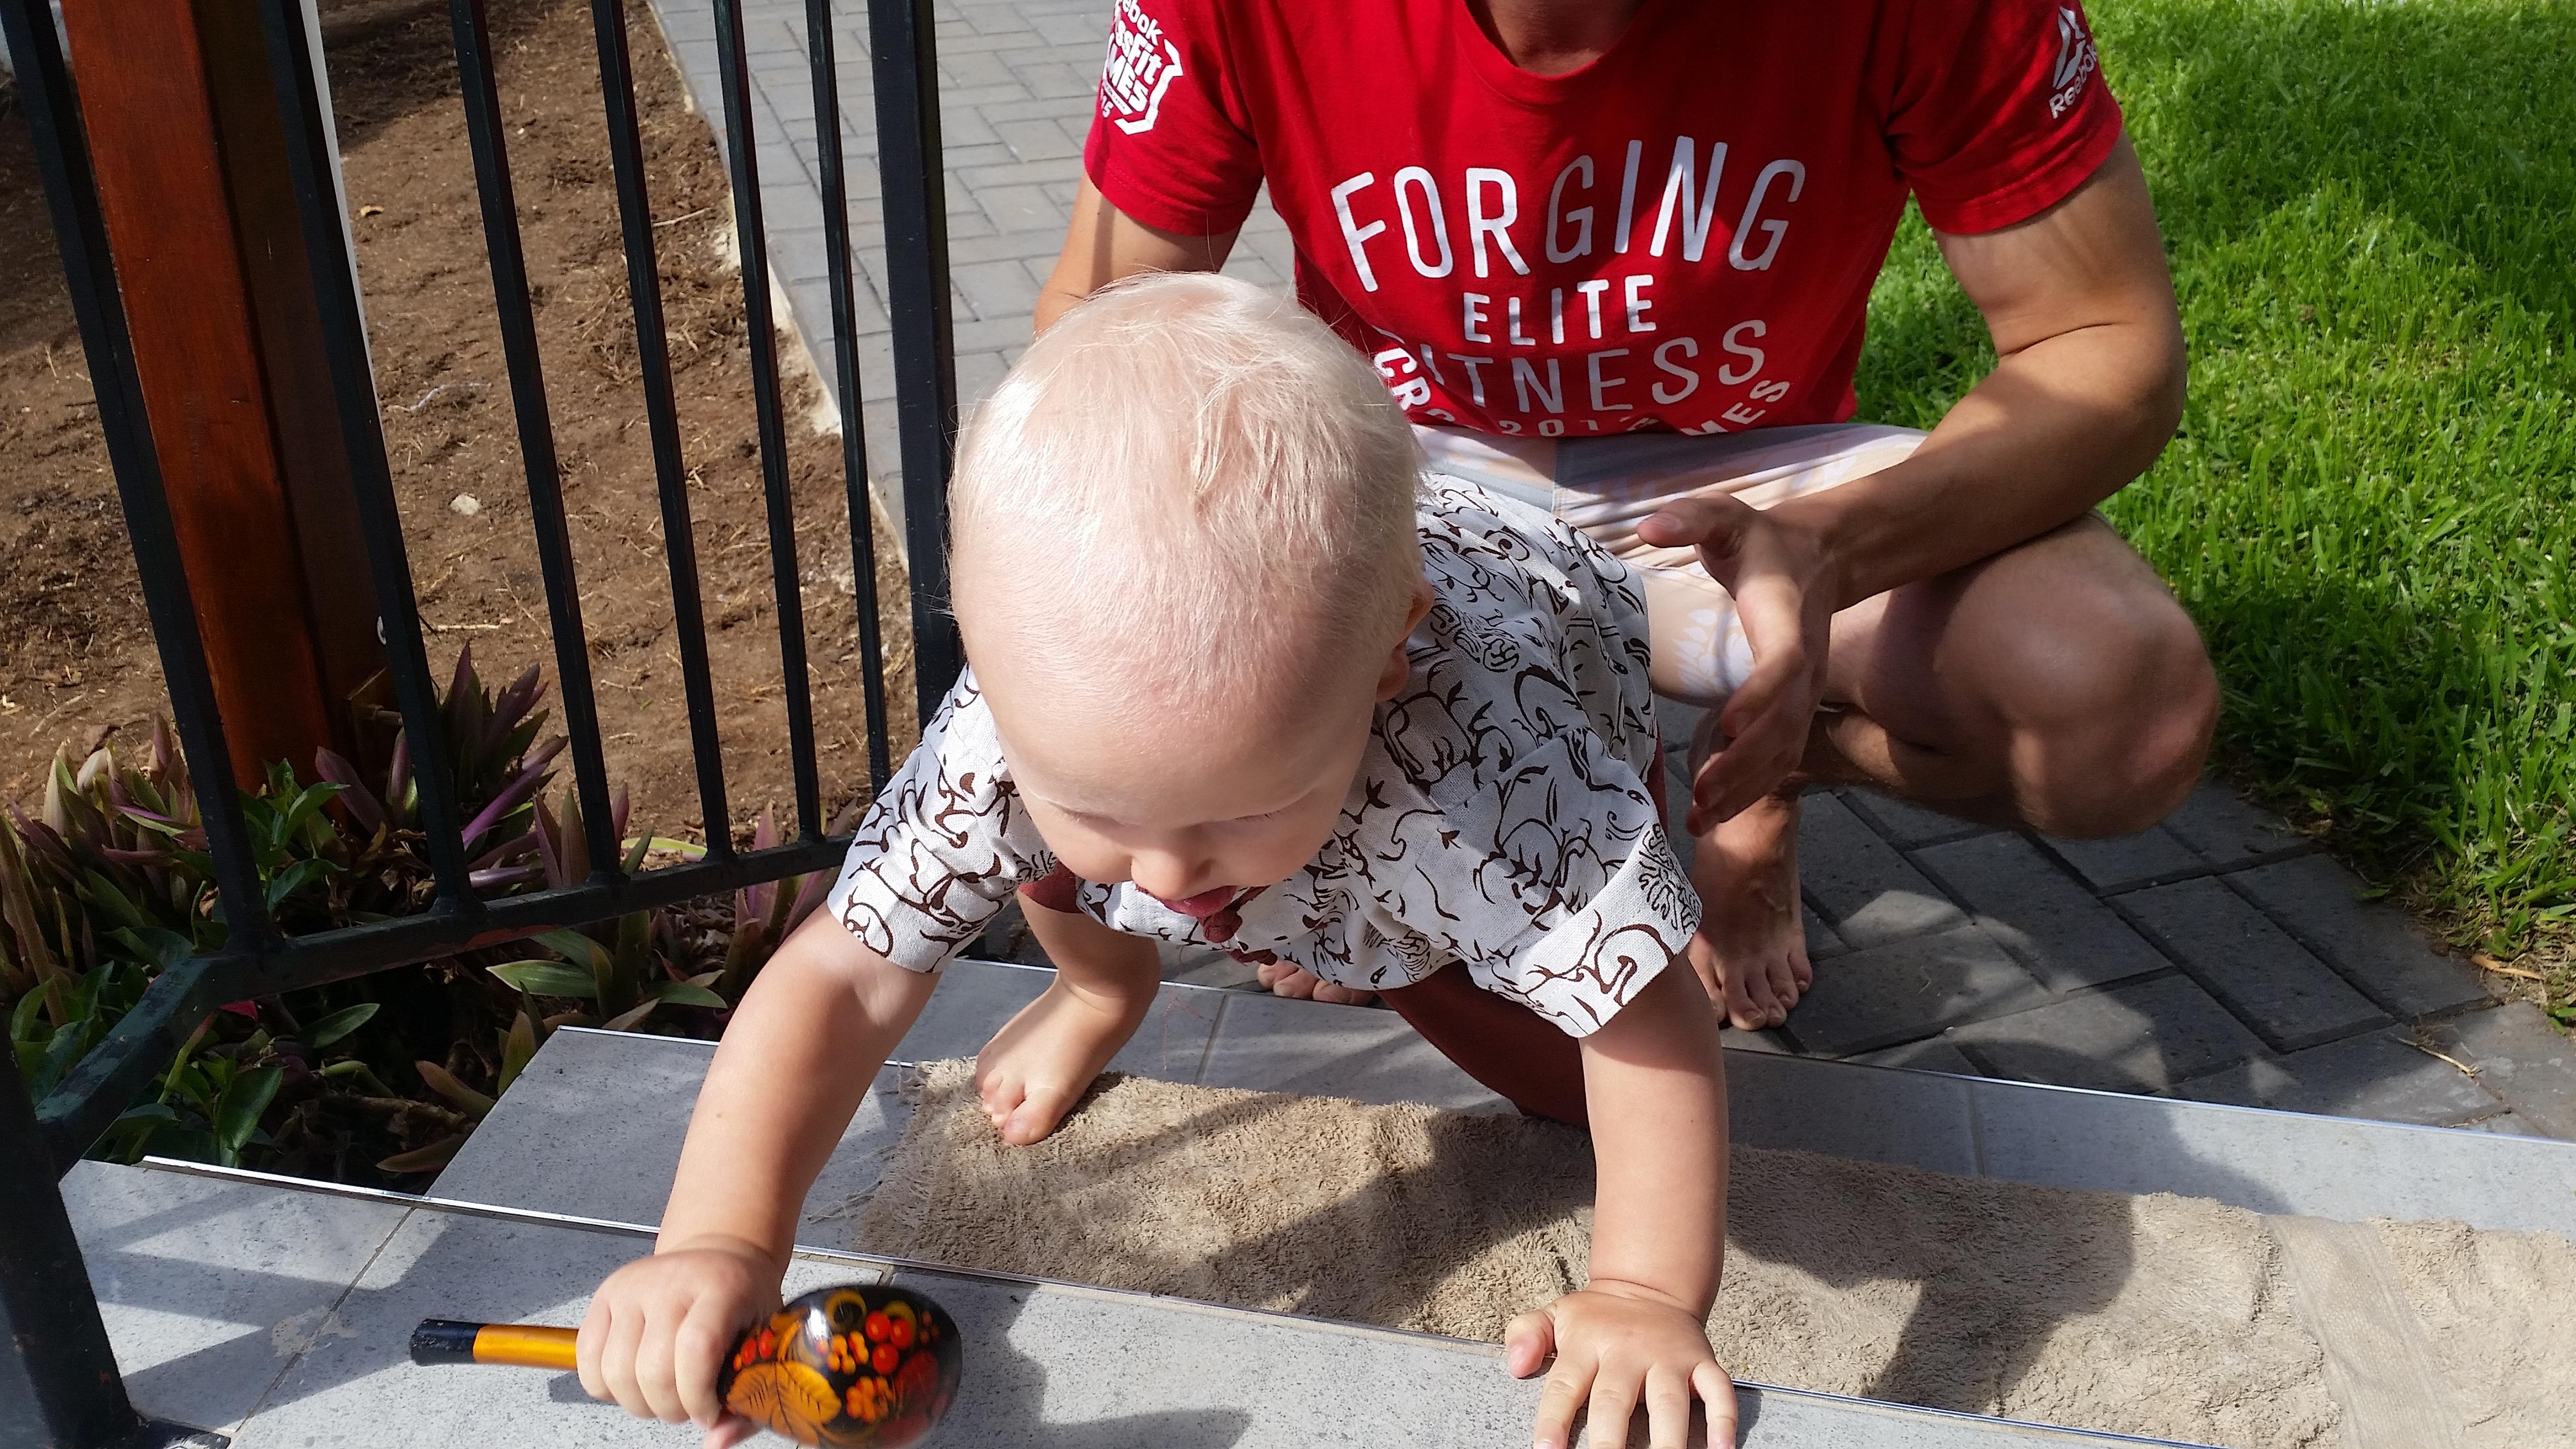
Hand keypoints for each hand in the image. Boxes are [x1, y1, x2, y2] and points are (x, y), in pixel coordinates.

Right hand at [577, 1236, 779, 1447]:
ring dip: (639, 1402)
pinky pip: (589, 1361)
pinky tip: (636, 1380)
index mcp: (722, 1289)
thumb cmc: (744, 1302)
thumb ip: (749, 1398)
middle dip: (670, 1407)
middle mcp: (673, 1282)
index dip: (698, 1395)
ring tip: (663, 1393)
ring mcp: (633, 1286)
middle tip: (688, 1405)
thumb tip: (715, 1441)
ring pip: (615, 1372)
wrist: (718, 1256)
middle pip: (652, 1370)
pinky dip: (607, 1387)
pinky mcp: (605, 1294)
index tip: (709, 1412)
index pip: (696, 1349)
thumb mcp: (764, 1342)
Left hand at [1505, 1284, 1736, 1448]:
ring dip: (1667, 1440)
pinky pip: (1717, 1390)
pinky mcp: (1701, 1361)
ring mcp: (1668, 1357)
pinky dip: (1723, 1418)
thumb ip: (1527, 1335)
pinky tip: (1721, 1448)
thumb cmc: (1597, 1318)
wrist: (1650, 1284)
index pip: (1565, 1385)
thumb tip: (1515, 1365)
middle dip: (1609, 1442)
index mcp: (1588, 1343)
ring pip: (1668, 1402)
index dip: (1554, 1420)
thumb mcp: (1555, 1314)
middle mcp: (1628, 1351)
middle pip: (1615, 1400)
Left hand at [1636, 496, 1839, 834]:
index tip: (1726, 722)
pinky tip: (1716, 813)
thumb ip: (1692, 517)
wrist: (1821, 557)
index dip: (1760, 695)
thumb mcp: (1726, 518)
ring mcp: (1806, 693)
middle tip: (1701, 796)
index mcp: (1785, 620)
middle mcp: (1805, 665)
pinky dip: (1752, 788)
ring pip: (1785, 751)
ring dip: (1745, 787)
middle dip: (1744, 763)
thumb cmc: (1761, 542)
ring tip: (1702, 818)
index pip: (1783, 663)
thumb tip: (1650, 525)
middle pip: (1783, 725)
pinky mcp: (1797, 710)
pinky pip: (1782, 758)